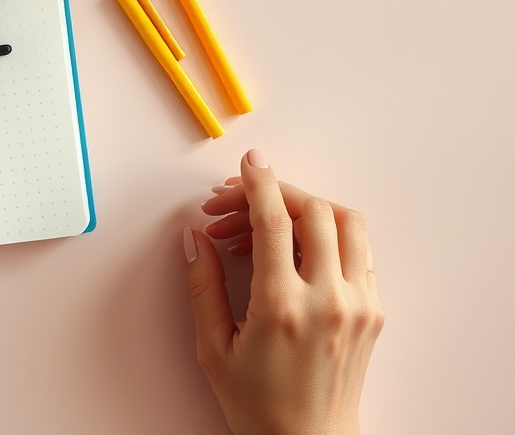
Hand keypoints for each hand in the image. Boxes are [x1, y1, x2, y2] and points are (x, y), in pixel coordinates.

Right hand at [183, 149, 384, 434]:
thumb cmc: (259, 404)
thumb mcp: (213, 348)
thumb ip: (203, 286)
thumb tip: (195, 239)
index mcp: (283, 307)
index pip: (276, 221)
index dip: (259, 184)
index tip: (248, 165)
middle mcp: (329, 300)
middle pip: (315, 211)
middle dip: (276, 192)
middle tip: (239, 201)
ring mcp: (359, 304)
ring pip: (348, 223)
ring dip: (309, 208)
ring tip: (270, 221)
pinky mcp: (374, 311)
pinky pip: (359, 251)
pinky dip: (329, 234)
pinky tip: (296, 249)